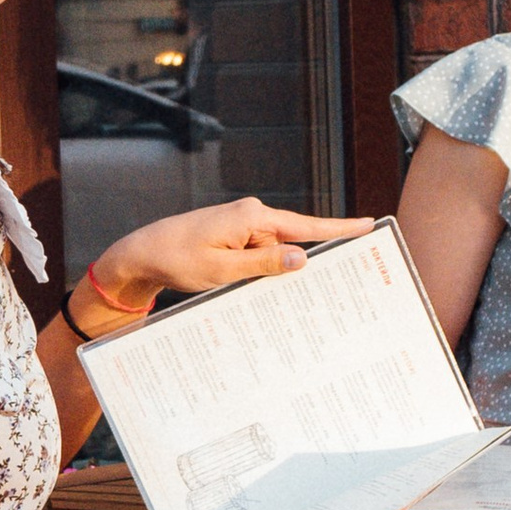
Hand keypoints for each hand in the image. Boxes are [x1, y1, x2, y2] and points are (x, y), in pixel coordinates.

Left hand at [81, 196, 370, 321]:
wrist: (141, 253)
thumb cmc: (176, 259)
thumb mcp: (221, 269)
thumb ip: (263, 264)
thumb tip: (302, 258)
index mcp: (251, 218)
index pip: (305, 226)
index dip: (340, 228)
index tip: (369, 225)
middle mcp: (251, 216)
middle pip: (293, 242)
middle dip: (306, 263)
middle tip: (328, 280)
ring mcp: (242, 226)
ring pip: (274, 254)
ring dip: (275, 275)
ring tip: (270, 293)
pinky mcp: (233, 237)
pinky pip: (258, 256)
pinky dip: (261, 272)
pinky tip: (255, 288)